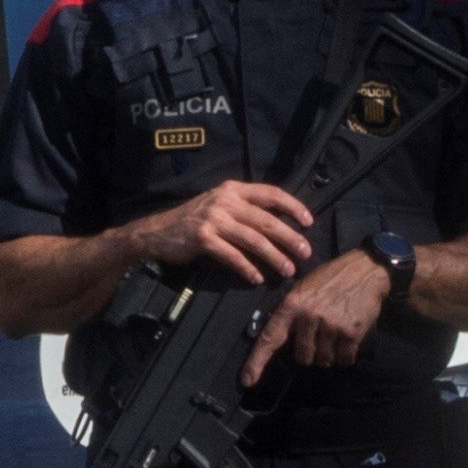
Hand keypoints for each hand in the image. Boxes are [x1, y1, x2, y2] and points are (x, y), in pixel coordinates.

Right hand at [140, 178, 319, 285]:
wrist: (159, 231)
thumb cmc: (195, 220)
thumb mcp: (220, 205)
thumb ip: (246, 209)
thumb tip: (281, 224)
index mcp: (233, 190)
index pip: (271, 193)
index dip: (293, 206)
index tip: (309, 222)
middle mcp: (225, 201)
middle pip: (266, 220)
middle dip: (290, 237)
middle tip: (306, 253)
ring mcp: (213, 219)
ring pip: (253, 239)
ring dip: (274, 256)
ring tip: (288, 270)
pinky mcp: (203, 239)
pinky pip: (232, 256)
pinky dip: (247, 268)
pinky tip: (257, 278)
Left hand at [244, 247, 395, 381]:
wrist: (367, 270)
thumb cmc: (332, 278)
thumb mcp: (303, 287)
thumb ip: (291, 312)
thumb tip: (280, 339)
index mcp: (292, 304)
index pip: (270, 338)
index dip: (257, 362)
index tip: (247, 381)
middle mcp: (308, 316)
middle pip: (302, 357)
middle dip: (310, 351)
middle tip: (320, 335)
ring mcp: (330, 326)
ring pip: (323, 360)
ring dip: (329, 354)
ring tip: (335, 334)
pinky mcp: (350, 333)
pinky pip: (343, 360)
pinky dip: (345, 355)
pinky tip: (348, 338)